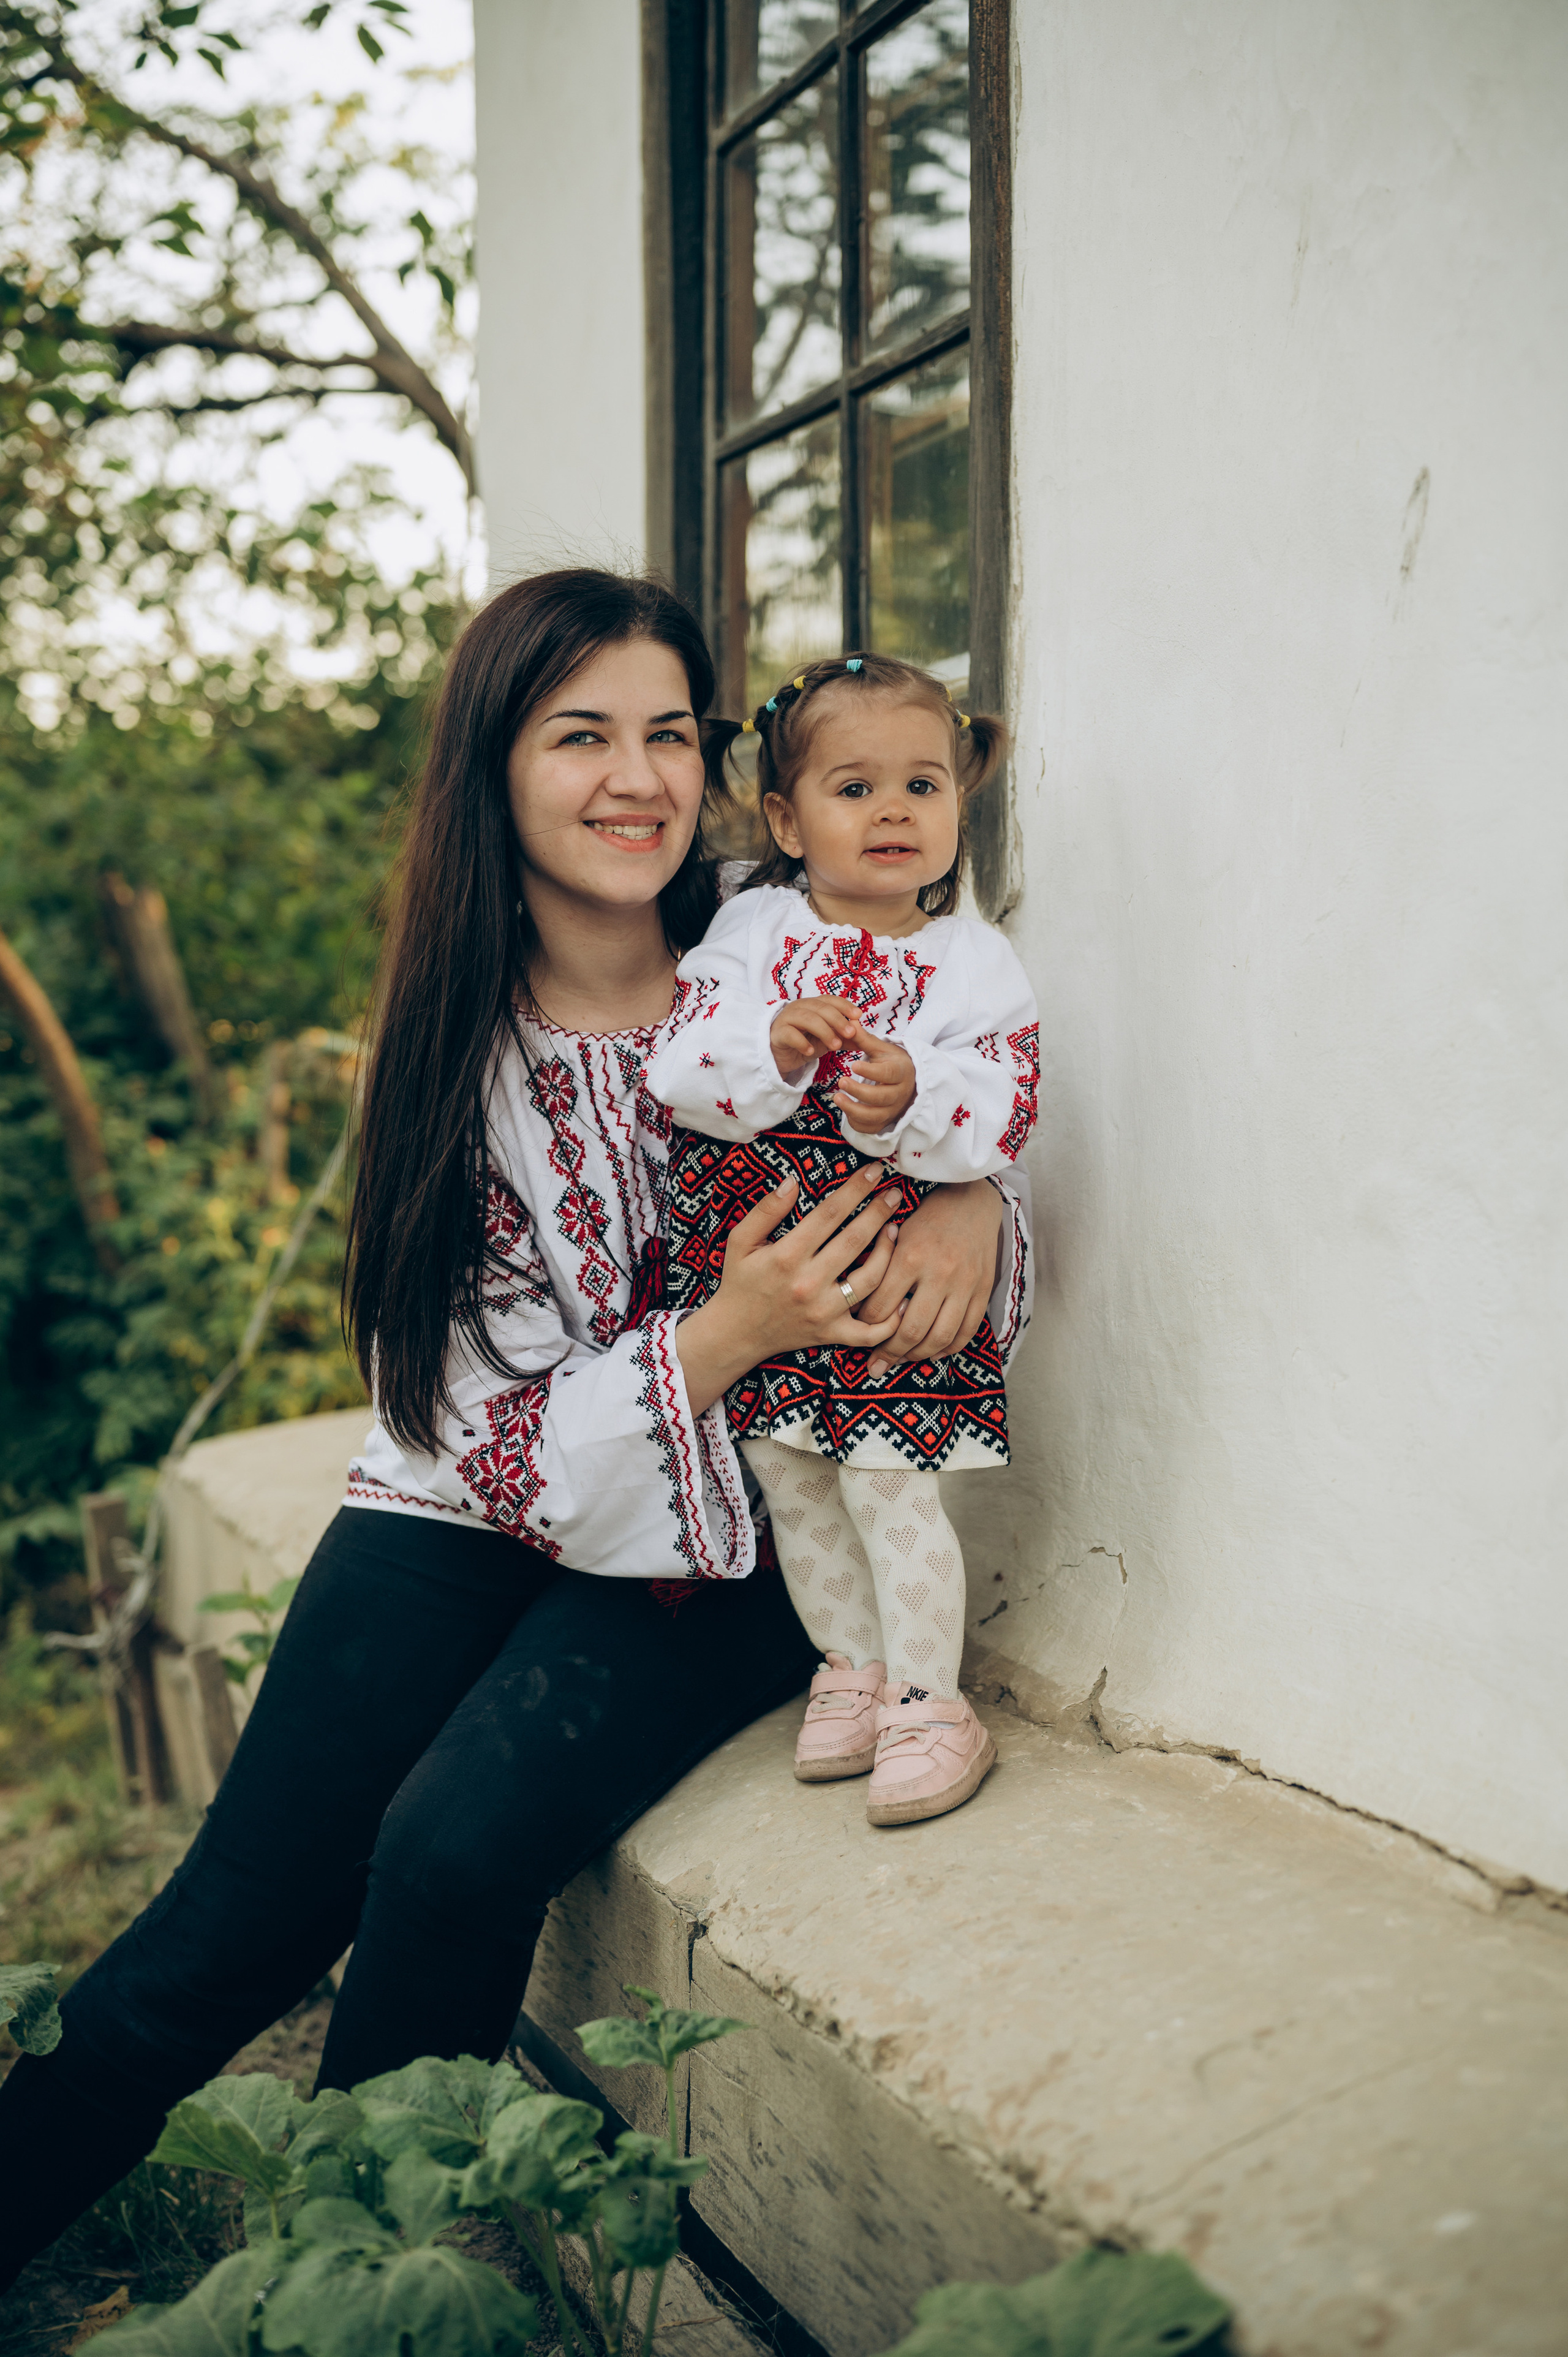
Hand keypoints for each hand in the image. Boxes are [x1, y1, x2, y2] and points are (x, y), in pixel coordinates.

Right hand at [674, 1163, 904, 1416]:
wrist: (734, 1334)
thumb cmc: (739, 1282)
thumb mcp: (739, 1241)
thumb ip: (765, 1210)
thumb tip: (792, 1181)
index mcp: (786, 1256)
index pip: (830, 1214)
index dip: (855, 1189)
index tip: (875, 1170)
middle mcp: (808, 1283)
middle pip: (855, 1241)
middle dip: (879, 1213)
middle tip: (895, 1194)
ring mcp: (822, 1312)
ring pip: (869, 1279)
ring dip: (888, 1253)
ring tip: (895, 1231)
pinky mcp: (831, 1334)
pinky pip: (869, 1331)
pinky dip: (890, 1320)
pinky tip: (902, 1298)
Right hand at [770, 995, 860, 1081]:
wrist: (779, 1056)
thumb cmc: (803, 1043)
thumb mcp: (827, 1041)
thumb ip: (844, 1038)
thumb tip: (866, 1038)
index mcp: (812, 1005)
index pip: (829, 1000)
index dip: (844, 1006)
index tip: (858, 1016)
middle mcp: (799, 1007)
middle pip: (820, 1008)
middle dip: (837, 1019)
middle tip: (850, 1034)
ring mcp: (786, 1019)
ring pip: (806, 1018)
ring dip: (824, 1031)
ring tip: (835, 1046)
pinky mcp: (777, 1033)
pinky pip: (790, 1034)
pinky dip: (801, 1042)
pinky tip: (810, 1052)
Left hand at [834, 1024, 916, 1135]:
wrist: (909, 1083)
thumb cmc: (892, 1063)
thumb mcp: (881, 1049)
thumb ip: (864, 1038)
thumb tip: (850, 1021)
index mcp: (901, 1072)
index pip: (888, 1073)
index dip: (871, 1071)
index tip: (853, 1065)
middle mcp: (900, 1093)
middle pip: (882, 1097)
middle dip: (860, 1091)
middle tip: (841, 1081)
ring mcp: (893, 1110)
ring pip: (875, 1116)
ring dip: (854, 1109)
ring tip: (836, 1098)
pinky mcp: (885, 1122)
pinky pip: (870, 1128)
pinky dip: (856, 1122)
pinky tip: (845, 1110)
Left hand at [854, 1178, 1004, 1375]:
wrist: (970, 1199)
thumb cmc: (925, 1217)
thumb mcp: (895, 1234)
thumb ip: (881, 1269)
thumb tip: (861, 1309)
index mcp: (910, 1257)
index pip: (881, 1308)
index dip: (866, 1326)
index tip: (858, 1332)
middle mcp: (938, 1274)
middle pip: (910, 1330)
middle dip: (889, 1353)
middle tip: (875, 1366)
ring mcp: (964, 1284)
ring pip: (939, 1337)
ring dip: (917, 1356)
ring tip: (902, 1361)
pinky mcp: (983, 1290)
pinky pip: (967, 1331)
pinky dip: (949, 1348)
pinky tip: (933, 1353)